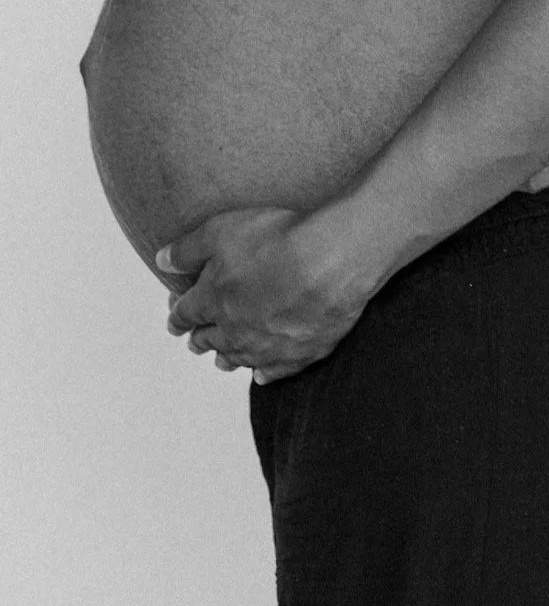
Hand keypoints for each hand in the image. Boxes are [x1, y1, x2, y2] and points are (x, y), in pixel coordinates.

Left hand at [160, 206, 372, 383]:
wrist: (330, 261)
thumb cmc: (278, 240)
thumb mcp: (221, 230)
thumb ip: (187, 249)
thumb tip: (162, 262)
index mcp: (211, 300)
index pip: (185, 314)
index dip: (177, 316)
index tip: (174, 319)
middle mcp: (233, 330)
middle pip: (209, 339)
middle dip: (199, 338)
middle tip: (195, 340)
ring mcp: (266, 347)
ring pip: (237, 359)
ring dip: (226, 357)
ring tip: (222, 360)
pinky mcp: (298, 355)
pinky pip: (274, 372)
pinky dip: (264, 373)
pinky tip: (261, 375)